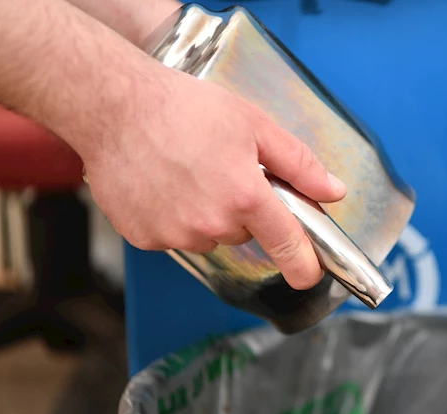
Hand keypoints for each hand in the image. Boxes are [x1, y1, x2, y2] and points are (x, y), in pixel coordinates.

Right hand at [80, 64, 346, 289]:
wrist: (113, 105)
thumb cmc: (183, 108)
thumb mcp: (254, 125)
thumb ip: (299, 164)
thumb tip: (333, 191)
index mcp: (245, 196)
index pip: (287, 243)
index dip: (305, 263)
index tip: (310, 274)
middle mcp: (212, 222)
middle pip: (244, 233)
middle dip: (241, 210)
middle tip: (220, 170)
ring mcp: (175, 233)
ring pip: (208, 236)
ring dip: (205, 214)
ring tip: (185, 172)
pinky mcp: (145, 238)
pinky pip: (174, 236)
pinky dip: (172, 217)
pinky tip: (161, 184)